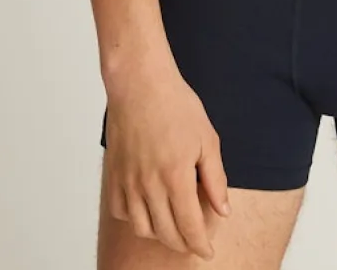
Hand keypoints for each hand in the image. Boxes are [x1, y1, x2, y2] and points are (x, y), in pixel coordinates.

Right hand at [103, 59, 230, 258]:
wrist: (140, 84)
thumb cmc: (176, 105)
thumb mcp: (207, 138)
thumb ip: (215, 178)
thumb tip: (222, 211)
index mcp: (176, 176)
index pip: (190, 226)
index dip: (200, 245)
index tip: (206, 252)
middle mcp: (149, 185)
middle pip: (166, 233)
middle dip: (183, 244)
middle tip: (194, 242)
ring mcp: (129, 182)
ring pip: (142, 228)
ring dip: (160, 234)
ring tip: (172, 227)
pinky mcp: (114, 175)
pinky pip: (121, 211)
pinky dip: (135, 218)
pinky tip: (147, 208)